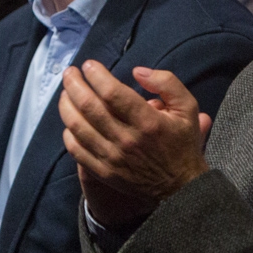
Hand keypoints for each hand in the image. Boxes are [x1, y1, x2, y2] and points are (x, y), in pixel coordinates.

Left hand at [60, 61, 211, 224]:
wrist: (180, 186)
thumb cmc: (182, 143)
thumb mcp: (187, 107)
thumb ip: (166, 83)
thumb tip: (137, 72)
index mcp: (147, 121)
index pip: (112, 93)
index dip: (96, 76)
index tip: (89, 65)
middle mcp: (126, 139)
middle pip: (90, 107)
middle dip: (75, 85)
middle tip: (69, 73)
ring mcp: (112, 158)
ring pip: (78, 128)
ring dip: (67, 107)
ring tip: (65, 93)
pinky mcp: (103, 172)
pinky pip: (77, 151)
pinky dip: (68, 134)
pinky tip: (69, 122)